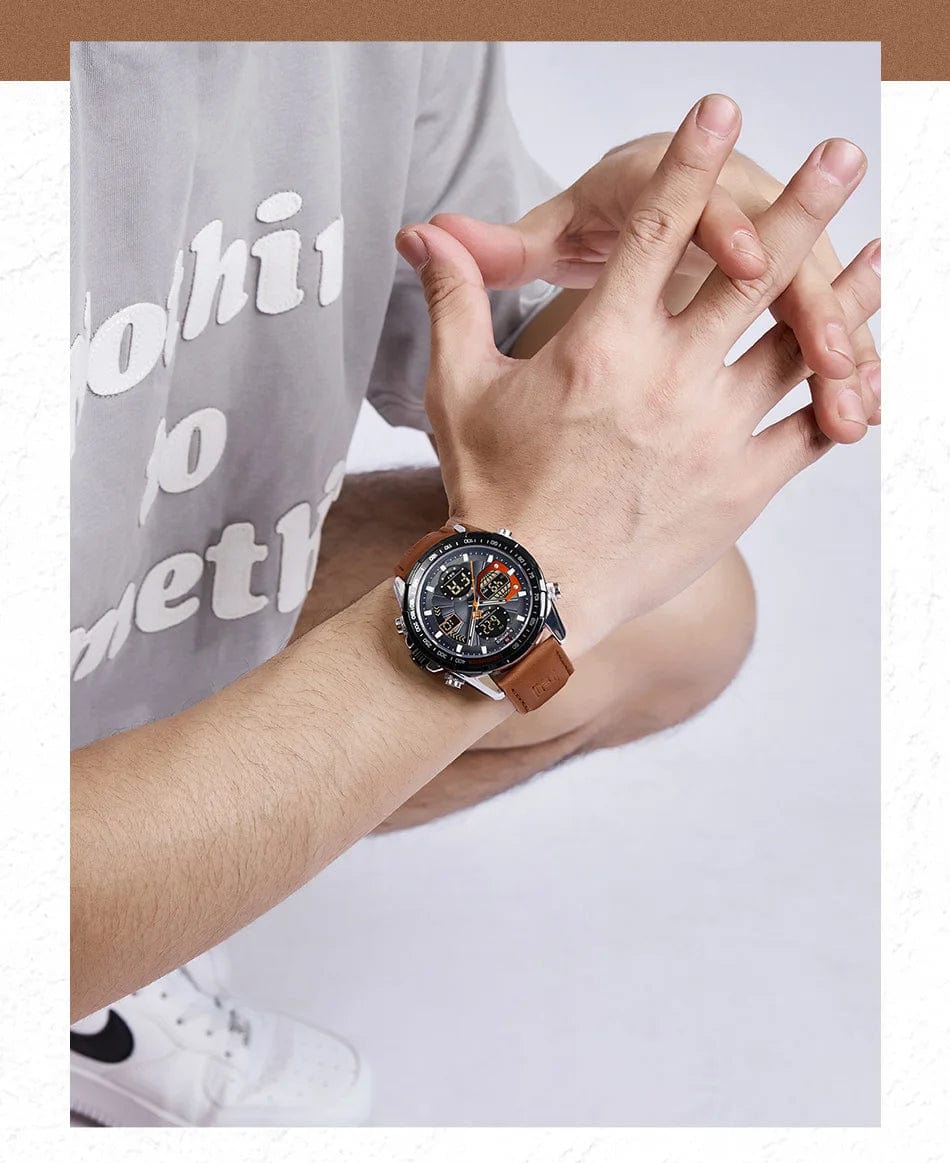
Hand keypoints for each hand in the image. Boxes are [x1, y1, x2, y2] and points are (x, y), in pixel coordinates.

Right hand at [395, 96, 879, 655]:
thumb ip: (456, 303)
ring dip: (843, 296)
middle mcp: (667, 380)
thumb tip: (423, 235)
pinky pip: (806, 432)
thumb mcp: (458, 391)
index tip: (721, 110)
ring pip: (794, 348)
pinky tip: (869, 367)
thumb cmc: (490, 493)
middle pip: (750, 275)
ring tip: (881, 251)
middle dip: (801, 207)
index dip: (690, 163)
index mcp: (600, 343)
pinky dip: (842, 397)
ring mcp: (712, 436)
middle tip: (840, 155)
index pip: (653, 232)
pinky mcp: (739, 491)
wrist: (526, 596)